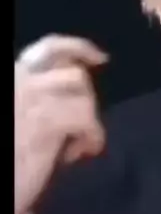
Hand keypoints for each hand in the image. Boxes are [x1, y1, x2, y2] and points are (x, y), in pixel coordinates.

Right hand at [15, 35, 107, 213]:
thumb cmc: (7, 165)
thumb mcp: (19, 119)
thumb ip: (33, 101)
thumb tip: (65, 96)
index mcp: (11, 76)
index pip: (48, 49)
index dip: (78, 49)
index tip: (100, 58)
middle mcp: (16, 78)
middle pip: (71, 68)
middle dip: (86, 94)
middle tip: (86, 121)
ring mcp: (29, 95)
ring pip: (80, 89)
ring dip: (87, 115)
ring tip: (76, 144)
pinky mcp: (43, 120)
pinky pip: (85, 116)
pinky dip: (92, 135)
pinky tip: (81, 153)